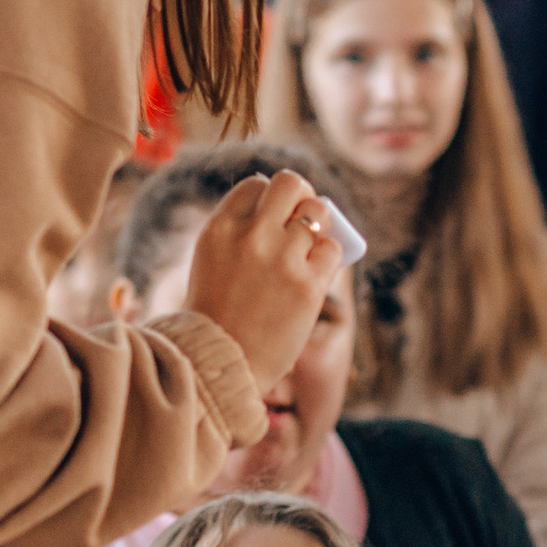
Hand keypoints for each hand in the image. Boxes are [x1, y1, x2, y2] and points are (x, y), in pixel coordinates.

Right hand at [184, 170, 344, 393]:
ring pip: (319, 212)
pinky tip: (316, 273)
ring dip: (320, 225)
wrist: (219, 363)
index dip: (271, 198)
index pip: (257, 185)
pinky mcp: (309, 285)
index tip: (277, 215)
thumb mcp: (213, 261)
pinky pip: (333, 249)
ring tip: (310, 247)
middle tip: (305, 215)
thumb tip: (286, 210)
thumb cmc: (217, 315)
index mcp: (220, 228)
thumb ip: (240, 232)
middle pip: (291, 183)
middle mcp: (252, 235)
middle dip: (302, 194)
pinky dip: (329, 257)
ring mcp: (283, 258)